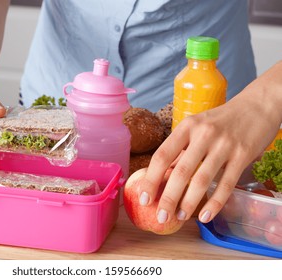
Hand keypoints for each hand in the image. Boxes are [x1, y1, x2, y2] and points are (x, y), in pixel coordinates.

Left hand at [138, 86, 280, 224]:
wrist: (257, 106)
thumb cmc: (220, 120)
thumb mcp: (196, 127)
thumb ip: (181, 150)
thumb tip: (161, 177)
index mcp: (187, 127)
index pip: (162, 155)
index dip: (150, 179)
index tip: (144, 198)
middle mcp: (203, 135)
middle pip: (180, 172)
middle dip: (168, 198)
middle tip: (161, 217)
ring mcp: (224, 145)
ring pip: (202, 180)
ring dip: (188, 203)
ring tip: (180, 217)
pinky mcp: (243, 156)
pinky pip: (226, 184)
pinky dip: (214, 203)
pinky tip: (205, 216)